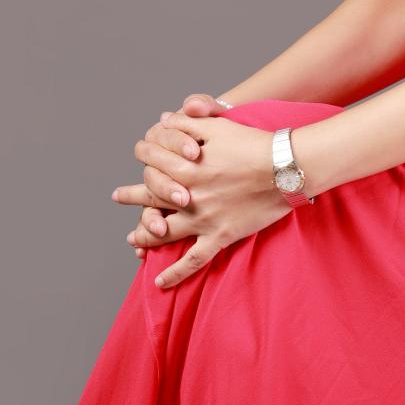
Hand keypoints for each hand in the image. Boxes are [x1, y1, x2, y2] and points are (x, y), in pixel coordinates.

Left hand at [112, 94, 291, 289]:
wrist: (285, 168)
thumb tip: (164, 121)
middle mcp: (187, 196)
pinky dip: (175, 273)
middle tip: (119, 196)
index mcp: (183, 169)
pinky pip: (193, 260)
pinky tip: (160, 283)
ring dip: (145, 236)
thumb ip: (186, 124)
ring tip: (133, 240)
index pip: (152, 167)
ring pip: (164, 233)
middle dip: (133, 197)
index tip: (140, 157)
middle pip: (150, 199)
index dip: (144, 160)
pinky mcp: (221, 236)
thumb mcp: (217, 126)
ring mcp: (203, 220)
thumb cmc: (253, 143)